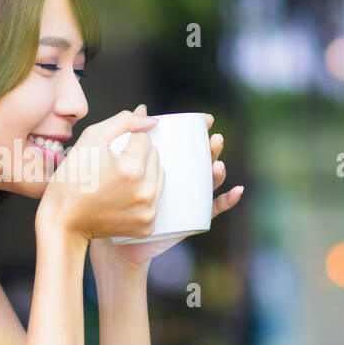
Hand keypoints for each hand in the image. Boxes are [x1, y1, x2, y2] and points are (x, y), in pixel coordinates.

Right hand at [37, 106, 163, 241]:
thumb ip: (123, 121)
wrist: (63, 223)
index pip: (144, 138)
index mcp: (132, 167)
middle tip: (110, 170)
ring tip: (117, 183)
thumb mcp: (90, 140)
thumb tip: (147, 116)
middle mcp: (145, 191)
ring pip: (158, 176)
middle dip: (136, 157)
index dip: (124, 142)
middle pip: (154, 156)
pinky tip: (121, 199)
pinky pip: (154, 199)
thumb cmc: (71, 182)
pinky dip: (141, 196)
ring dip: (143, 174)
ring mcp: (147, 211)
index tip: (108, 155)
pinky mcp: (147, 226)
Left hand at [89, 109, 243, 273]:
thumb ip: (127, 131)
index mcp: (164, 165)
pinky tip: (236, 191)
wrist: (107, 235)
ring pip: (208, 183)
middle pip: (201, 161)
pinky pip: (211, 210)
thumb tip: (143, 109)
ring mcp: (185, 200)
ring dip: (218, 172)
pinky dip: (227, 201)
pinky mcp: (188, 220)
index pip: (186, 145)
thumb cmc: (107, 194)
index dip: (200, 131)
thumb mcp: (115, 159)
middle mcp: (178, 181)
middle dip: (212, 149)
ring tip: (218, 164)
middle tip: (215, 139)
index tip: (206, 119)